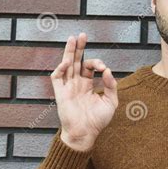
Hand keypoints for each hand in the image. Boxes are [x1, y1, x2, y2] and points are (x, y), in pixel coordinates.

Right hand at [51, 33, 118, 150]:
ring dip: (69, 52)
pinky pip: (56, 78)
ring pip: (66, 65)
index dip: (97, 63)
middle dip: (79, 48)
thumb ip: (111, 85)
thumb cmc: (98, 120)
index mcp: (88, 85)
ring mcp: (68, 87)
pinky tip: (67, 62)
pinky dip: (60, 69)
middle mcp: (77, 83)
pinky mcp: (60, 93)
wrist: (86, 134)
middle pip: (76, 61)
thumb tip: (108, 71)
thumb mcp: (111, 101)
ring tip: (72, 38)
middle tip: (82, 34)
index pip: (90, 67)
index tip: (104, 69)